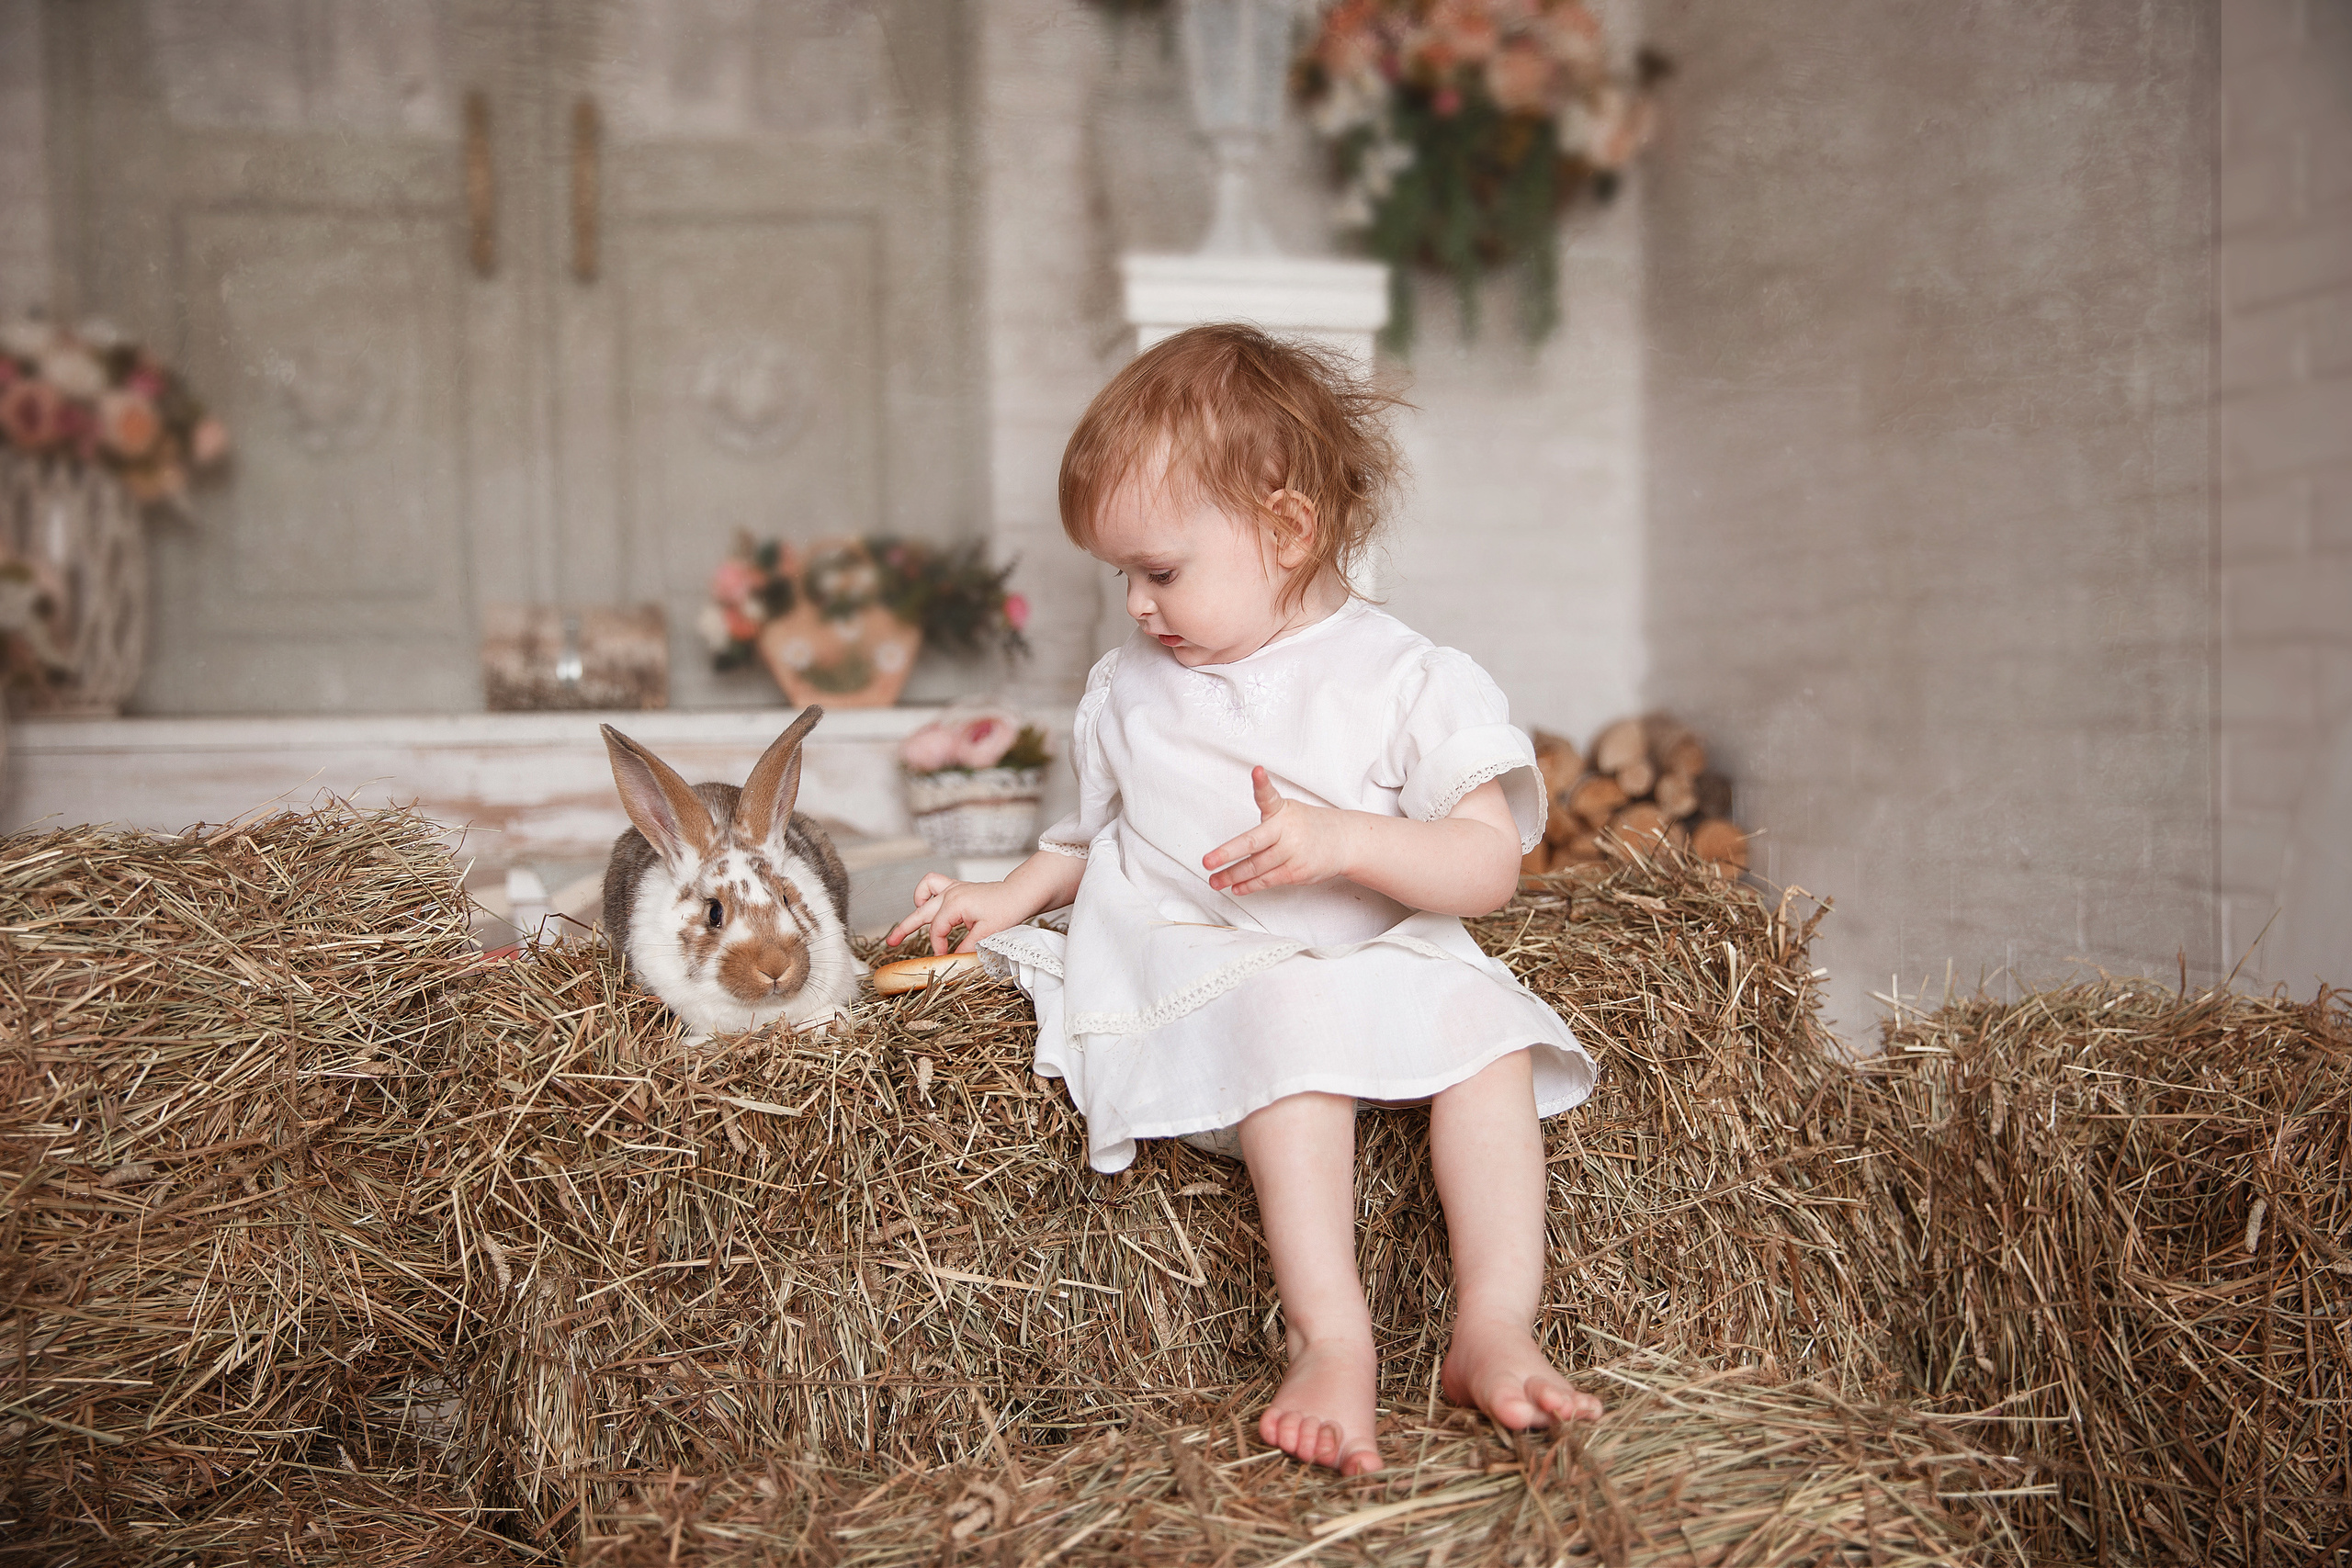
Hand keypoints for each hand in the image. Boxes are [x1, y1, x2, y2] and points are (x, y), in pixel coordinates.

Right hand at [885, 873, 1036, 954]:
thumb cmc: (1007, 909)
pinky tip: (927, 907)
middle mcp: (950, 893)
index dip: (937, 946)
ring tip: (909, 925)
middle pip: (921, 912)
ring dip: (915, 908)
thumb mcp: (987, 933)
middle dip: (904, 928)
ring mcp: (952, 888)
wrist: (1019, 894)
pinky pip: (933, 884)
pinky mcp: (956, 887)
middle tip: (891, 943)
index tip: (942, 956)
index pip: (937, 929)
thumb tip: (951, 959)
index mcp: (955, 903)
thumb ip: (966, 947)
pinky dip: (926, 894)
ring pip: (924, 894)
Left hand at [1204, 766, 1359, 895]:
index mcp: (1283, 811)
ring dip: (1232, 876)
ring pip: (1256, 868)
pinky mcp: (1297, 872)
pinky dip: (1249, 886)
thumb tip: (1235, 847)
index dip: (1262, 783)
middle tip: (1207, 861)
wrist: (1344, 842)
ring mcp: (1293, 853)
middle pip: (1253, 843)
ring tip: (1215, 881)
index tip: (1257, 771)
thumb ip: (1265, 826)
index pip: (1269, 796)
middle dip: (1227, 854)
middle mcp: (1287, 831)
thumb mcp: (1289, 813)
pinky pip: (1267, 880)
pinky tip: (1237, 887)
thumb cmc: (1309, 826)